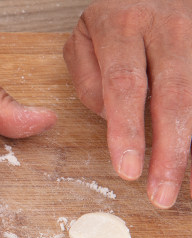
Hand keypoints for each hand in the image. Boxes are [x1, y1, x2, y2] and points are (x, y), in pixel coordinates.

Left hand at [64, 0, 191, 208]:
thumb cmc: (115, 15)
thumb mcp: (82, 37)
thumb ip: (89, 80)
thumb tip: (112, 119)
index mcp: (122, 24)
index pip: (124, 86)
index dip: (128, 131)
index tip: (129, 171)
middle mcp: (167, 25)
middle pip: (175, 95)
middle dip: (171, 150)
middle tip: (163, 193)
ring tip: (186, 184)